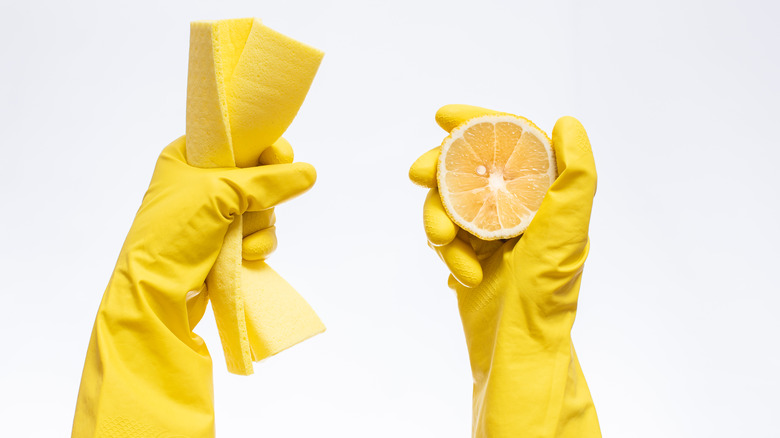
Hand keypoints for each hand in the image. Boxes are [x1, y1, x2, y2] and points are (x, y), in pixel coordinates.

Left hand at [73, 135, 315, 436]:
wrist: (153, 295)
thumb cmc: (174, 233)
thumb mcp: (221, 193)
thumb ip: (268, 180)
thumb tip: (309, 173)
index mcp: (186, 155)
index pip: (236, 139)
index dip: (261, 148)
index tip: (278, 156)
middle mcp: (199, 181)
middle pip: (258, 176)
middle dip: (260, 198)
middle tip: (249, 207)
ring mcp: (213, 215)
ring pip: (262, 208)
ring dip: (257, 226)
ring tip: (240, 240)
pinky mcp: (224, 243)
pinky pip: (259, 235)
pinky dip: (257, 245)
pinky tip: (246, 255)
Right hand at [409, 104, 601, 436]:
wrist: (516, 345)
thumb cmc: (546, 289)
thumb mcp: (568, 227)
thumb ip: (576, 173)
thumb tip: (567, 123)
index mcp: (544, 193)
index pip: (510, 142)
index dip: (477, 122)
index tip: (444, 117)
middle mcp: (517, 206)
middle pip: (469, 167)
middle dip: (441, 169)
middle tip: (419, 174)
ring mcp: (490, 229)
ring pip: (448, 201)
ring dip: (439, 219)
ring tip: (447, 243)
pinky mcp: (468, 253)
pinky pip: (443, 236)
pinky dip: (448, 253)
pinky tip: (461, 275)